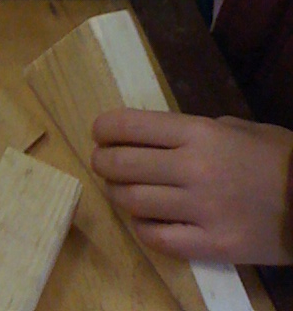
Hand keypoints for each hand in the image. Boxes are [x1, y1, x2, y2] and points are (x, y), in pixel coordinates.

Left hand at [91, 109, 292, 264]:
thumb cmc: (279, 158)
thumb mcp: (237, 128)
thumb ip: (195, 131)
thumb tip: (158, 138)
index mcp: (199, 133)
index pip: (132, 126)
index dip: (105, 128)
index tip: (98, 132)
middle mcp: (194, 169)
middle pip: (125, 164)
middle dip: (103, 161)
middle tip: (101, 162)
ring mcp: (203, 211)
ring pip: (135, 202)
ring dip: (118, 194)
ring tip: (120, 190)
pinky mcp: (213, 246)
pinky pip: (160, 238)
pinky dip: (143, 228)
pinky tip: (143, 220)